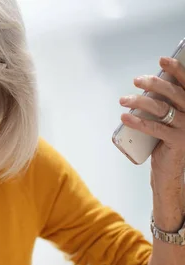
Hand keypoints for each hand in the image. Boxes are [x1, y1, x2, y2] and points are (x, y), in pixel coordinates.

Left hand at [119, 57, 184, 178]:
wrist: (170, 168)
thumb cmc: (166, 139)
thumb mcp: (168, 118)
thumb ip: (164, 103)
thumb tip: (147, 84)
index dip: (177, 69)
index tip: (162, 59)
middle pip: (173, 93)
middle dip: (153, 83)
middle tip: (136, 80)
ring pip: (161, 109)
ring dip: (139, 101)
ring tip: (123, 100)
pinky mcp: (177, 141)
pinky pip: (155, 128)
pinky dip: (138, 121)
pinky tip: (125, 117)